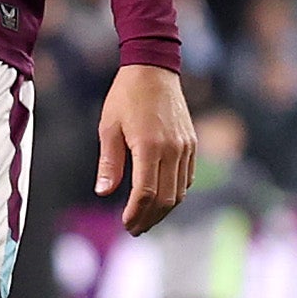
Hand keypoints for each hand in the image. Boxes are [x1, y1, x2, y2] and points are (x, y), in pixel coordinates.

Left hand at [97, 65, 198, 232]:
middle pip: (166, 198)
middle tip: (135, 229)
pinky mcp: (192, 143)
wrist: (154, 68)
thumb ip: (109, 162)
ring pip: (180, 191)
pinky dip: (176, 193)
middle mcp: (172, 149)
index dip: (136, 214)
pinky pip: (187, 177)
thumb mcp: (109, 127)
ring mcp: (185, 147)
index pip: (146, 193)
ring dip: (164, 210)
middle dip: (150, 218)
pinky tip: (162, 198)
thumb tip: (104, 192)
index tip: (126, 224)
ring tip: (147, 219)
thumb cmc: (126, 96)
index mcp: (149, 146)